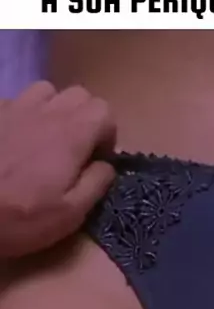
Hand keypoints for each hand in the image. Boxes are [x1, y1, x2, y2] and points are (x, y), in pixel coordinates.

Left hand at [0, 81, 116, 258]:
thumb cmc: (16, 217)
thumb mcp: (68, 215)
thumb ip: (96, 184)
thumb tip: (107, 165)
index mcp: (71, 135)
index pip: (104, 111)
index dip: (106, 134)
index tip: (95, 159)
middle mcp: (45, 112)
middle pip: (79, 95)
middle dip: (84, 117)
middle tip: (74, 148)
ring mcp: (13, 108)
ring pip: (46, 91)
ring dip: (53, 109)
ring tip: (43, 137)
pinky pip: (13, 101)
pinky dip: (22, 115)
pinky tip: (11, 140)